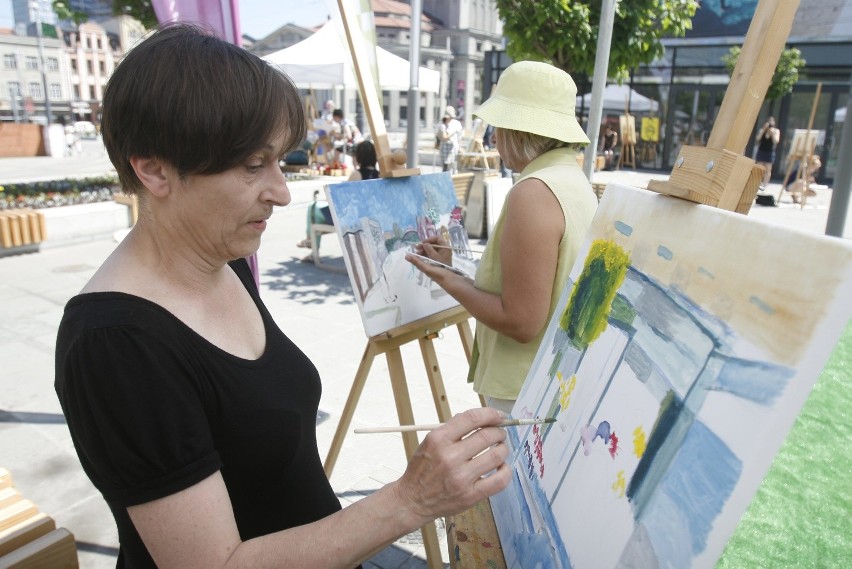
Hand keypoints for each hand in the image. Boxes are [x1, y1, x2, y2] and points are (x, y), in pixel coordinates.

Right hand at [394, 408, 510, 522]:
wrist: (413, 500)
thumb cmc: (422, 469)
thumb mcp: (429, 442)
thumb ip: (452, 429)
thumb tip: (480, 418)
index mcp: (438, 440)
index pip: (471, 418)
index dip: (490, 414)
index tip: (498, 415)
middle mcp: (450, 457)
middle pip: (487, 436)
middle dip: (499, 432)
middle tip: (500, 434)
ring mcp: (461, 478)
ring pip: (496, 456)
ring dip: (503, 448)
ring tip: (501, 448)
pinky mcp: (470, 496)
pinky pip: (499, 480)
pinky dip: (505, 470)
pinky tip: (501, 467)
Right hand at [414, 236, 451, 264]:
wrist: (446, 278)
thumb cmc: (441, 266)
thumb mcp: (433, 256)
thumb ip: (427, 249)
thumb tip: (421, 244)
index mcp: (445, 247)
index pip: (437, 238)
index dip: (429, 239)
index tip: (422, 243)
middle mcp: (443, 249)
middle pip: (433, 243)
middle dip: (424, 245)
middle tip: (417, 248)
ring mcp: (440, 254)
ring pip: (431, 249)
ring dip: (423, 250)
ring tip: (417, 253)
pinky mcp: (437, 259)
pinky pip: (431, 254)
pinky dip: (425, 254)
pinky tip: (419, 257)